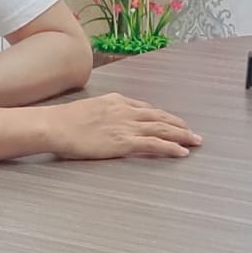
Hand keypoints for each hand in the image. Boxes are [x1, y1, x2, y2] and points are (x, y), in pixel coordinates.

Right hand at [46, 94, 202, 160]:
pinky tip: (183, 152)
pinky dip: (172, 147)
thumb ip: (102, 114)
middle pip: (160, 117)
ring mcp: (127, 126)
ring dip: (182, 135)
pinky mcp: (125, 142)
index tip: (173, 122)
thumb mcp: (87, 111)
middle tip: (193, 132)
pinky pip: (155, 144)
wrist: (55, 126)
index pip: (146, 108)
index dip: (163, 116)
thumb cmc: (64, 122)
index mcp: (116, 101)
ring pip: (163, 129)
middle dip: (179, 124)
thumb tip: (104, 122)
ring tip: (196, 141)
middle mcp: (126, 111)